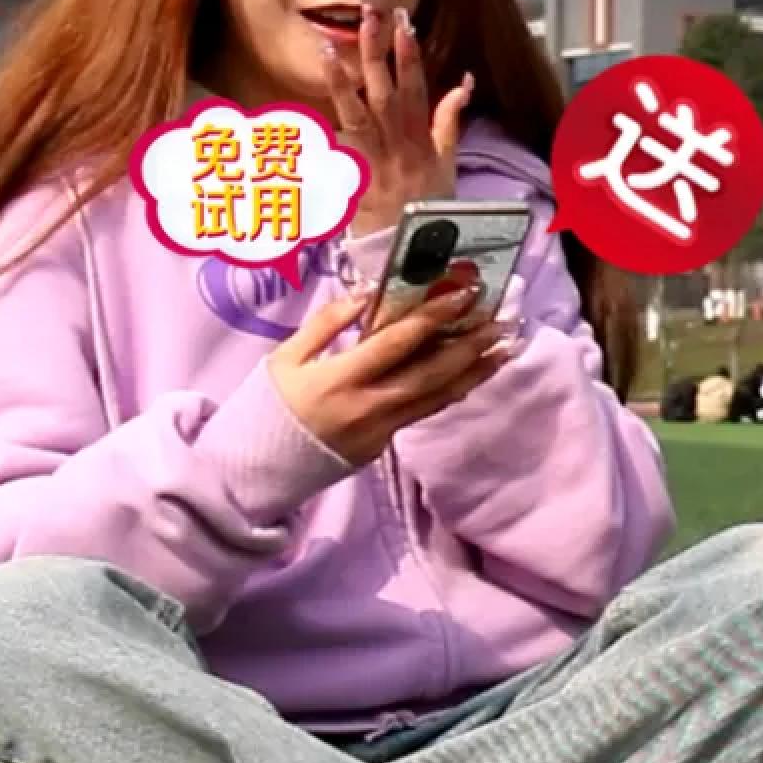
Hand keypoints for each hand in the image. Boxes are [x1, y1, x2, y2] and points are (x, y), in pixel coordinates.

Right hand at [267, 283, 516, 465]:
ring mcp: (381, 430)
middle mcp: (368, 407)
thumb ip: (326, 324)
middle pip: (431, 374)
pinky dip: (452, 391)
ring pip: (438, 397)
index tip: (462, 294)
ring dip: (475, 372)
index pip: (397, 344)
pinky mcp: (385, 444)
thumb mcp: (285, 358)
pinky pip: (424, 411)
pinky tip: (472, 374)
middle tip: (502, 322)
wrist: (257, 469)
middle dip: (470, 346)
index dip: (433, 318)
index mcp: (339, 380)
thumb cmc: (268, 406)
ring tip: (505, 349)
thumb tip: (366, 294)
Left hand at [326, 5, 476, 238]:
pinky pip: (337, 147)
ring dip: (345, 79)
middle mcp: (399, 147)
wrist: (408, 251)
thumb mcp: (448, 164)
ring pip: (359, 113)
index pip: (417, 89)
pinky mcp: (353, 179)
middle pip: (386, 92)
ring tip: (332, 46)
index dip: (410, 57)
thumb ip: (449, 122)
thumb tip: (463, 84)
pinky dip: (324, 128)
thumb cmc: (427, 207)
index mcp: (422, 140)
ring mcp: (375, 162)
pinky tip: (308, 111)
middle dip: (379, 52)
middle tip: (371, 16)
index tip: (404, 25)